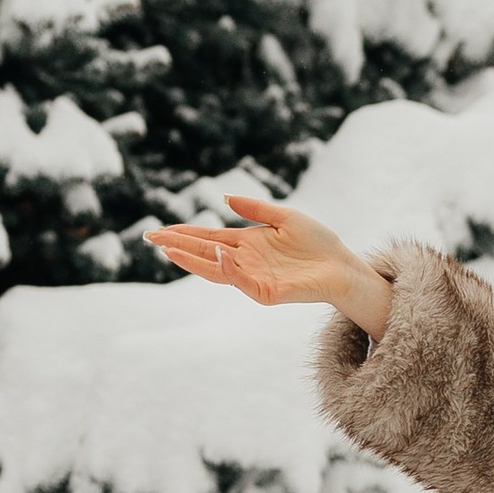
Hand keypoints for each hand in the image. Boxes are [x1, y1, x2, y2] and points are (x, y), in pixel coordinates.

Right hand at [142, 193, 391, 336]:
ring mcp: (254, 278)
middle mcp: (245, 262)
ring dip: (193, 260)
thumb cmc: (318, 243)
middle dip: (178, 246)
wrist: (343, 266)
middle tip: (150, 238)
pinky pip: (242, 281)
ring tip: (169, 250)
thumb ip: (255, 208)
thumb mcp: (284, 217)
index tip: (159, 230)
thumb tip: (223, 200)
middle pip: (204, 254)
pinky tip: (217, 255)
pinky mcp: (267, 292)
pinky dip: (229, 269)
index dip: (183, 235)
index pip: (207, 239)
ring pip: (216, 270)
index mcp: (246, 244)